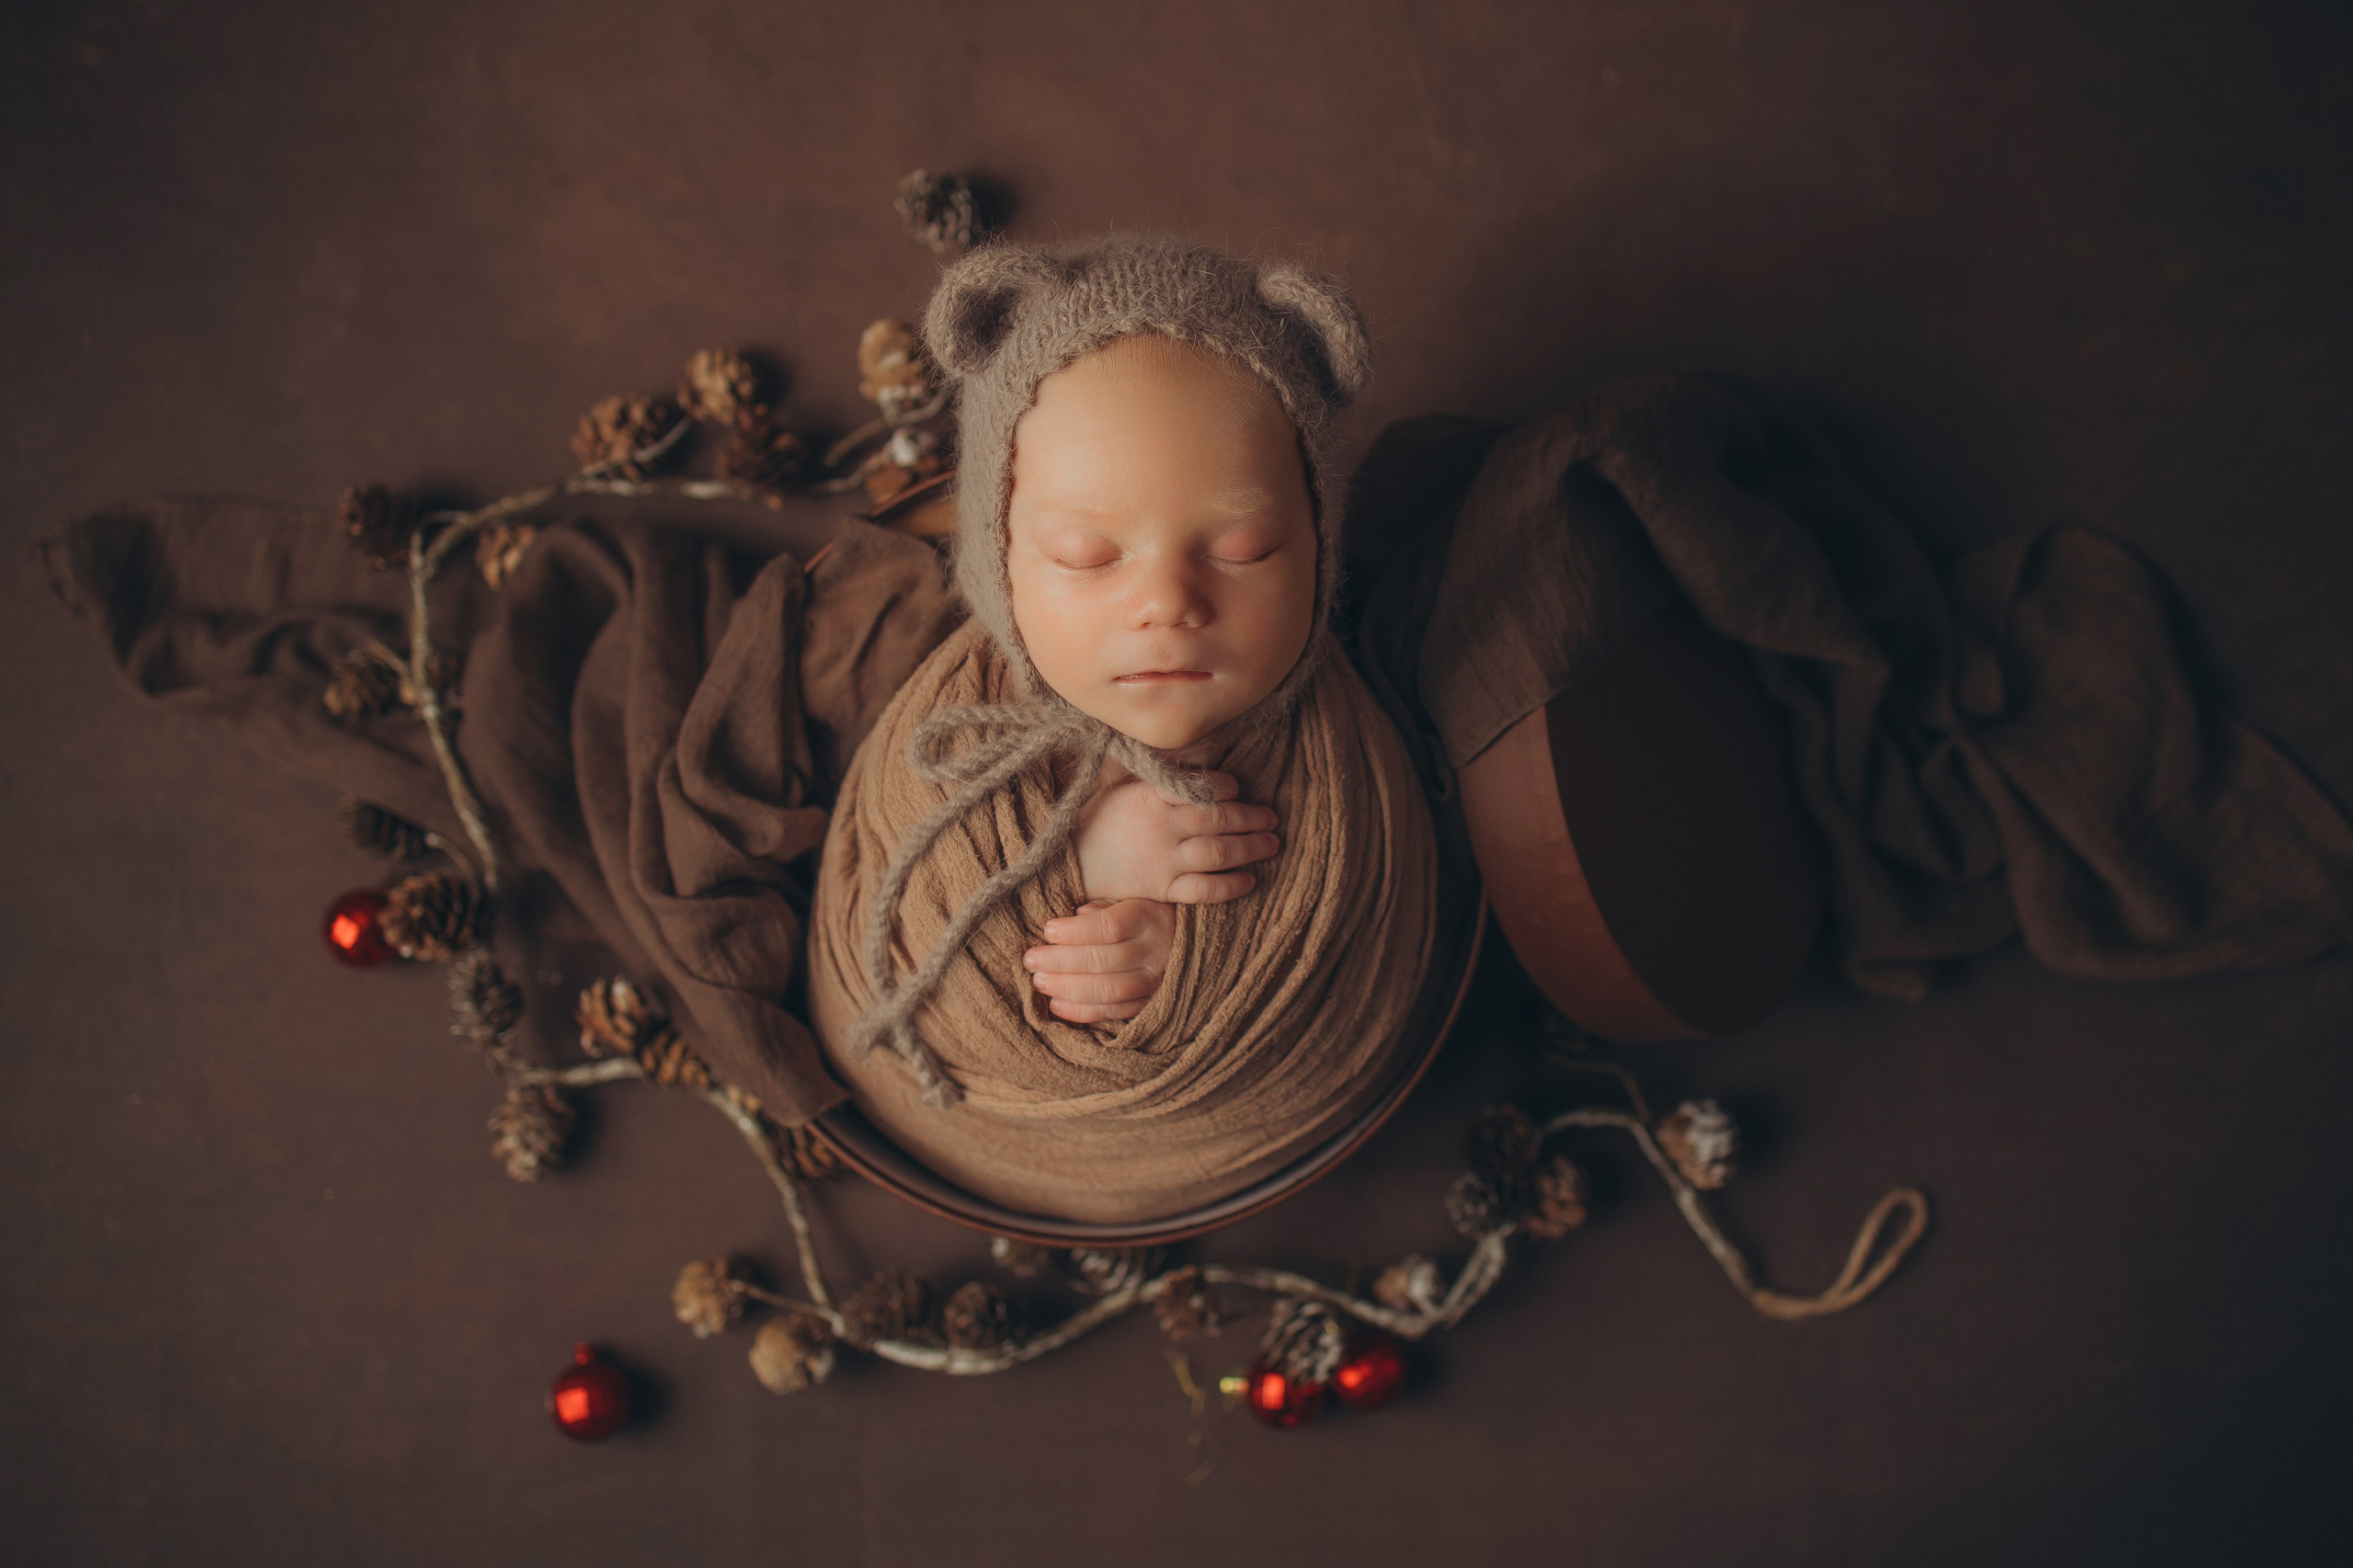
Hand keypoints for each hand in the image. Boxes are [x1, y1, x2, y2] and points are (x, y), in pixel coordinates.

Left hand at [1023, 898, 1173, 1023]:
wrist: (1188, 938)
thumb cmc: (1145, 910)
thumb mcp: (1129, 896)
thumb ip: (1102, 904)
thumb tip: (1076, 916)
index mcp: (1148, 916)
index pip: (1108, 927)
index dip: (1074, 931)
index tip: (1047, 931)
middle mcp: (1156, 950)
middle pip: (1102, 960)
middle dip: (1060, 961)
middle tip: (1031, 959)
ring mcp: (1155, 980)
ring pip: (1107, 989)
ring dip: (1067, 987)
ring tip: (1039, 980)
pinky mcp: (1151, 1003)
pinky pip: (1114, 1012)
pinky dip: (1082, 1012)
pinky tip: (1056, 1005)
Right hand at [1074, 767, 1279, 904]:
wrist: (1068, 862)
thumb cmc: (1097, 818)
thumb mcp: (1119, 784)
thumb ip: (1156, 771)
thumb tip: (1195, 750)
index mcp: (1149, 795)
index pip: (1197, 787)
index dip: (1224, 787)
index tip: (1237, 788)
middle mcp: (1160, 826)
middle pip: (1218, 819)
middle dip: (1251, 817)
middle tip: (1272, 817)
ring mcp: (1163, 859)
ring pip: (1218, 852)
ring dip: (1251, 847)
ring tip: (1271, 843)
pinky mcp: (1163, 889)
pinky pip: (1205, 889)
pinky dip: (1231, 885)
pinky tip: (1249, 880)